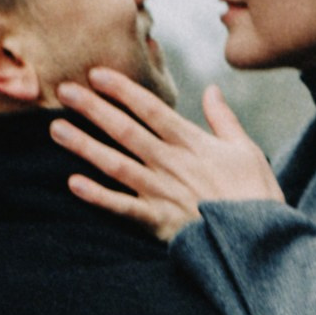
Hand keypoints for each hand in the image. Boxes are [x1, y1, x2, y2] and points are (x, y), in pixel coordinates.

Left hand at [51, 69, 282, 243]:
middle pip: (126, 130)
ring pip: (116, 164)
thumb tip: (212, 89)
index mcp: (192, 143)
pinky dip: (98, 196)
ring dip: (84, 146)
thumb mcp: (246, 149)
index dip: (123, 90)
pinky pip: (122, 207)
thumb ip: (224, 119)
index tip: (97, 74)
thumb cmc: (256, 194)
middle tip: (64, 91)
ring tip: (56, 129)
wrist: (258, 240)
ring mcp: (162, 192)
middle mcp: (172, 163)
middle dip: (93, 109)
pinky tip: (73, 183)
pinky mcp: (159, 221)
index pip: (151, 109)